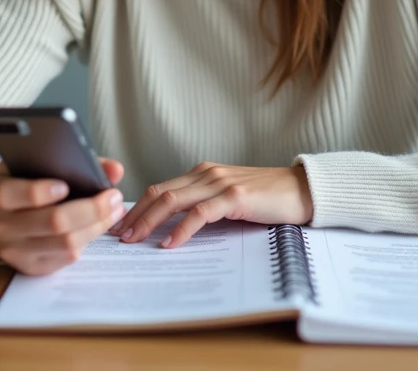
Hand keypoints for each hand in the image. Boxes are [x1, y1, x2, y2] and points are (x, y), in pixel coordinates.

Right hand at [0, 158, 124, 275]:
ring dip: (97, 226)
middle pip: (53, 222)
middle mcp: (0, 226)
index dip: (42, 191)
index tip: (66, 185)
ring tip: (114, 209)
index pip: (15, 194)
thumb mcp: (33, 164)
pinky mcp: (30, 268)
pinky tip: (99, 224)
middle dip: (90, 209)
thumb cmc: (22, 183)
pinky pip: (67, 257)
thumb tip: (114, 170)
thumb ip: (72, 161)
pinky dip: (88, 239)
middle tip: (113, 196)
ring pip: (65, 243)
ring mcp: (14, 251)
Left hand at [111, 162, 312, 249]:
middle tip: (116, 236)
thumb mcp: (227, 199)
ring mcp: (220, 183)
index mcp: (201, 173)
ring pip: (173, 200)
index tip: (118, 226)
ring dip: (149, 222)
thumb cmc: (266, 199)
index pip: (159, 189)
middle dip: (134, 215)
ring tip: (134, 241)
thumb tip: (170, 227)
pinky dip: (181, 229)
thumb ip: (202, 205)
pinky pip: (200, 214)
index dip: (136, 207)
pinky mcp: (235, 197)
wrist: (301, 190)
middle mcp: (206, 174)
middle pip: (159, 193)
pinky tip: (169, 243)